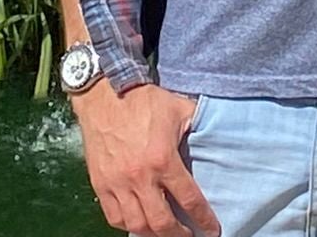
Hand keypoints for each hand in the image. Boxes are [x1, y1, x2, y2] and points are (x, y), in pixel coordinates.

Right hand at [72, 80, 217, 236]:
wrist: (105, 95)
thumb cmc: (144, 100)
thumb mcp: (179, 108)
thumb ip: (197, 126)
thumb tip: (215, 136)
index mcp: (164, 159)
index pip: (188, 199)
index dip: (203, 218)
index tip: (212, 229)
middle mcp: (140, 177)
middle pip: (162, 222)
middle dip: (179, 235)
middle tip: (189, 236)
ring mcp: (118, 184)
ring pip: (137, 225)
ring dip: (154, 234)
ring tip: (166, 233)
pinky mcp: (101, 185)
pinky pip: (114, 218)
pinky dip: (128, 225)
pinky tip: (139, 224)